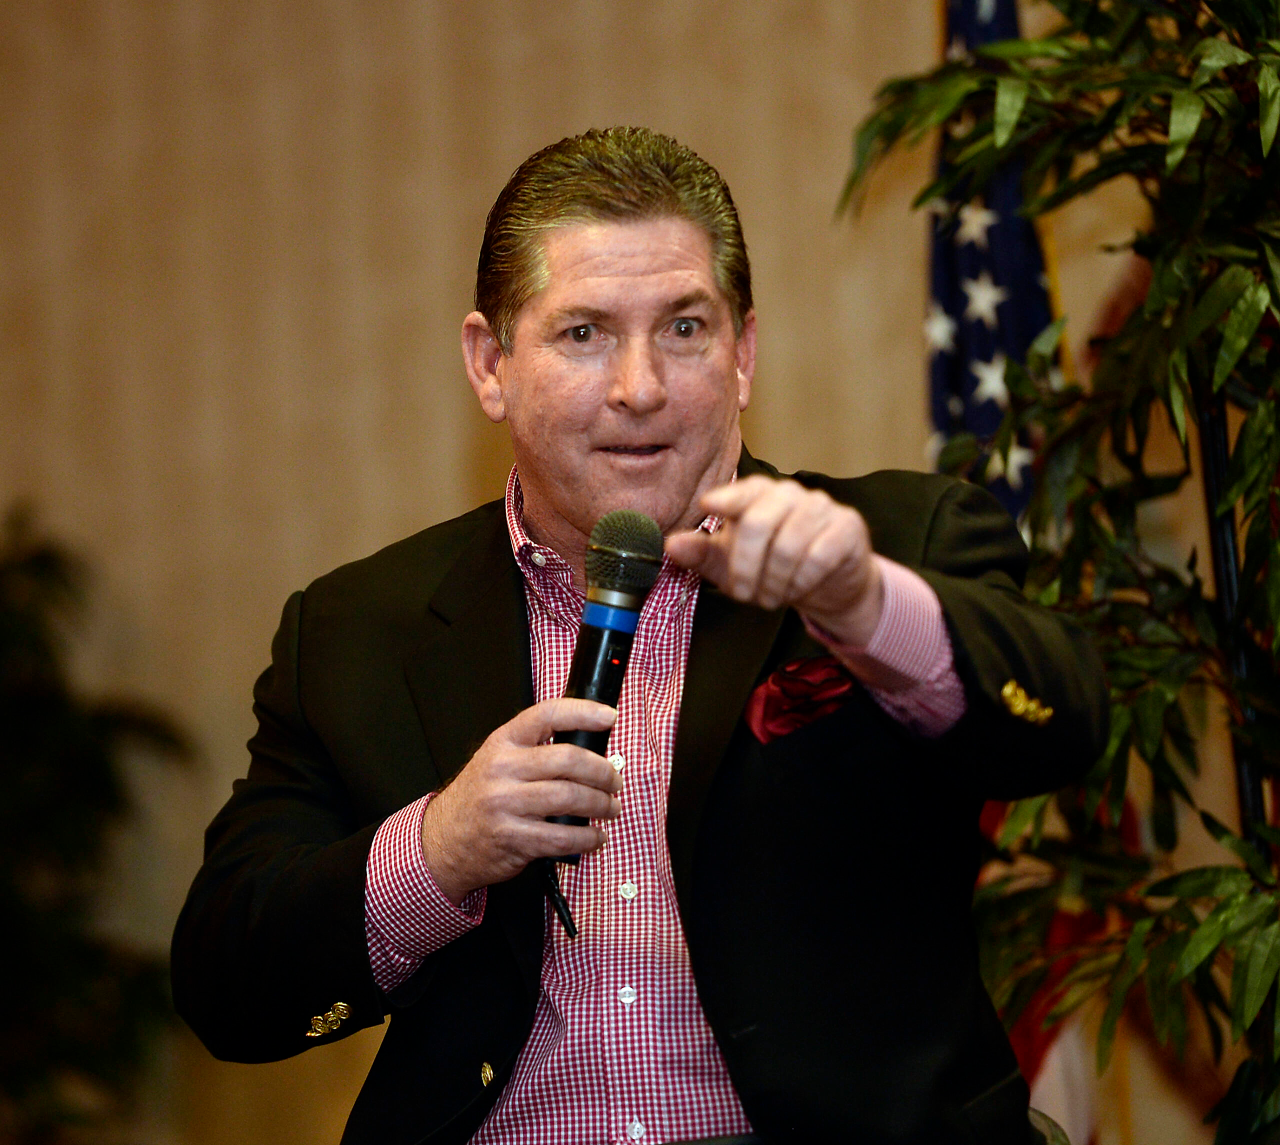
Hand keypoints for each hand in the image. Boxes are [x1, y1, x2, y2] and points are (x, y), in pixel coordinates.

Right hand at [420, 699, 622, 904]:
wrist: (444, 838)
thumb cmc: (478, 798)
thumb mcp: (497, 760)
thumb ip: (535, 750)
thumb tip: (589, 749)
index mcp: (503, 743)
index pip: (547, 715)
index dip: (583, 712)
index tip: (609, 716)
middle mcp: (503, 769)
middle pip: (568, 760)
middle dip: (602, 771)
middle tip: (614, 780)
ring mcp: (505, 804)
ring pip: (569, 797)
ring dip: (601, 804)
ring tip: (611, 808)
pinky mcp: (512, 838)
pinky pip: (561, 837)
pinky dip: (587, 838)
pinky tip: (595, 836)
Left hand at [665, 475, 883, 645]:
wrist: (827, 585)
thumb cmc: (771, 569)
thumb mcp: (730, 565)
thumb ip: (701, 554)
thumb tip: (671, 545)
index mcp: (758, 495)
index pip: (741, 490)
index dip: (726, 498)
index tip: (707, 505)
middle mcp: (790, 494)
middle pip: (758, 522)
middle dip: (746, 568)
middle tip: (745, 595)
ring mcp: (821, 508)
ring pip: (788, 545)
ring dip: (774, 582)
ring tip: (771, 597)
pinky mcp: (847, 527)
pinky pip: (818, 556)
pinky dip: (801, 581)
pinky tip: (797, 589)